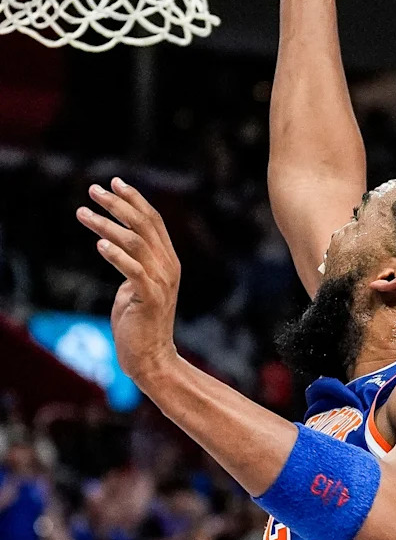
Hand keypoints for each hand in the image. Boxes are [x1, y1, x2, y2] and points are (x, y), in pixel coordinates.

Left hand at [76, 179, 180, 387]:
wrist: (151, 357)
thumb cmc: (139, 322)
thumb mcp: (138, 284)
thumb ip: (134, 263)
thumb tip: (114, 243)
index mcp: (168, 260)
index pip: (153, 220)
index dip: (134, 199)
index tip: (114, 182)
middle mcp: (169, 266)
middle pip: (144, 224)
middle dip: (117, 203)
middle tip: (93, 190)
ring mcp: (162, 281)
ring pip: (136, 242)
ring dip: (107, 225)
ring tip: (83, 213)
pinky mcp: (150, 297)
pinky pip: (133, 270)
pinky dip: (116, 255)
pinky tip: (99, 244)